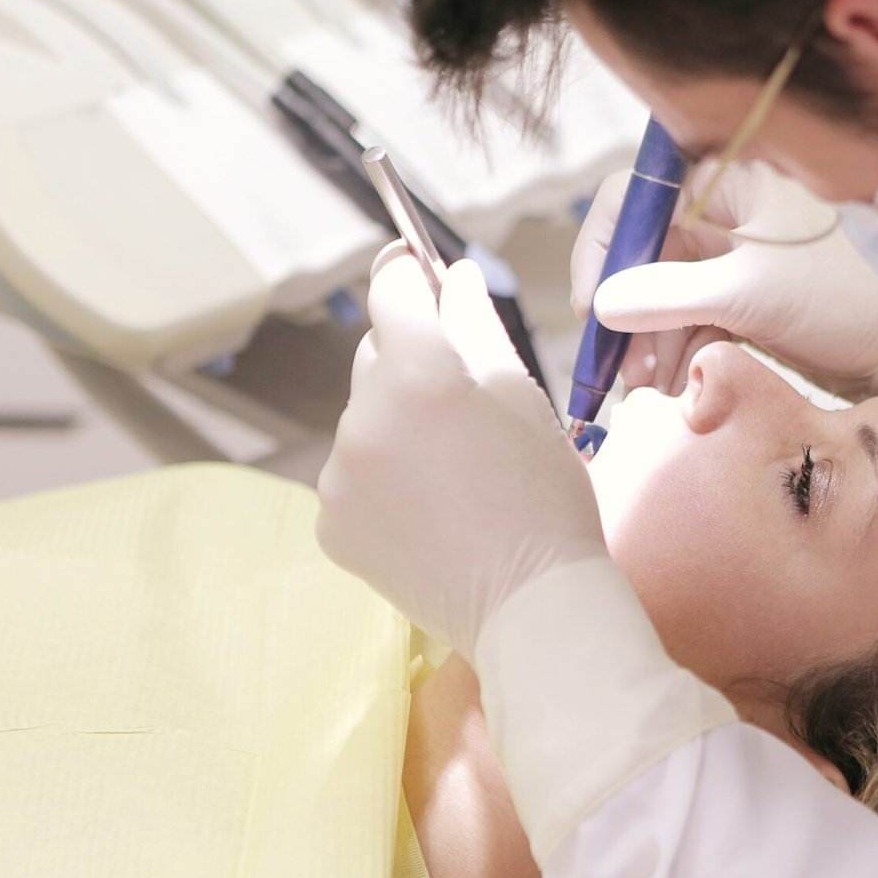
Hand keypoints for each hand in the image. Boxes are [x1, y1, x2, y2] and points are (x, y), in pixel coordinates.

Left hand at [318, 245, 606, 657]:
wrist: (532, 606)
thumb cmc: (547, 498)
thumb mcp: (524, 399)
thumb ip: (477, 327)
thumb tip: (455, 277)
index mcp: (419, 374)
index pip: (392, 290)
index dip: (409, 275)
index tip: (419, 272)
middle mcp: (364, 416)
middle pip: (375, 357)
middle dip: (411, 366)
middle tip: (465, 409)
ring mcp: (339, 475)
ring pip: (364, 422)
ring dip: (396, 430)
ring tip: (454, 479)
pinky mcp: (331, 523)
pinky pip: (352, 479)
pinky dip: (382, 485)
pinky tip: (429, 514)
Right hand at [570, 161, 877, 399]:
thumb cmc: (832, 305)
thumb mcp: (747, 296)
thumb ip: (668, 295)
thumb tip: (601, 305)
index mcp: (726, 185)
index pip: (635, 196)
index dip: (603, 248)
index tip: (592, 307)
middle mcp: (719, 212)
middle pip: (641, 252)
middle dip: (626, 312)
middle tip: (615, 366)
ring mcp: (726, 257)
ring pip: (659, 293)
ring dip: (646, 342)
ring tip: (645, 388)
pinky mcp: (733, 297)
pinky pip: (684, 319)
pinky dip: (672, 352)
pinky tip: (667, 387)